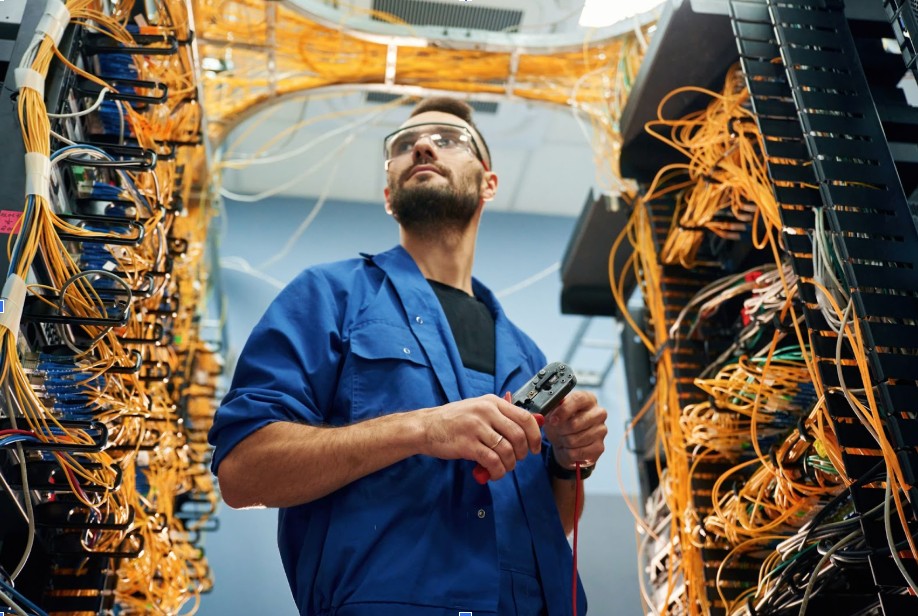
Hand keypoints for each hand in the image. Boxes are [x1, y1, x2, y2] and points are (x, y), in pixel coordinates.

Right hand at [416, 394, 542, 480]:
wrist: (426, 427)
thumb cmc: (453, 420)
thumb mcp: (479, 409)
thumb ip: (502, 416)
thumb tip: (533, 423)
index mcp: (492, 402)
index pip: (525, 417)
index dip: (535, 435)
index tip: (536, 447)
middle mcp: (486, 412)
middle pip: (518, 436)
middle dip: (522, 453)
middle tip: (517, 459)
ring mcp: (476, 427)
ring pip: (507, 451)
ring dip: (509, 465)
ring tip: (503, 468)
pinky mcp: (468, 444)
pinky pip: (492, 461)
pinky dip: (497, 471)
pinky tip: (494, 473)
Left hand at [543, 390, 606, 469]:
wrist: (564, 442)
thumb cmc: (561, 423)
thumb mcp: (553, 412)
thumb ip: (553, 408)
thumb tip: (553, 411)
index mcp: (588, 399)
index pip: (578, 399)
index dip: (563, 410)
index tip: (553, 420)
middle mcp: (599, 413)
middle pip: (575, 423)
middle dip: (561, 430)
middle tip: (558, 431)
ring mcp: (601, 430)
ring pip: (574, 440)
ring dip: (563, 442)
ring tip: (564, 438)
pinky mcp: (599, 447)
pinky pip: (577, 453)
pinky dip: (568, 453)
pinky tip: (570, 448)